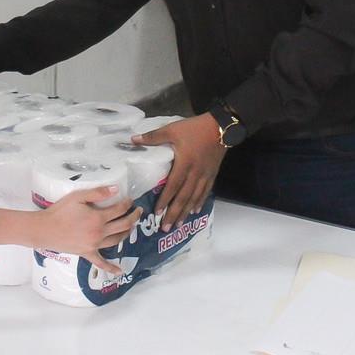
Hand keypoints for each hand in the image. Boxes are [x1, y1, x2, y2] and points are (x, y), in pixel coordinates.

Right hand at [36, 186, 140, 272]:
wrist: (44, 229)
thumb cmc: (59, 211)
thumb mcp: (78, 197)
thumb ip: (98, 193)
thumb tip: (115, 189)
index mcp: (98, 218)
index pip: (119, 210)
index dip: (126, 204)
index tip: (130, 200)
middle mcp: (99, 233)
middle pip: (123, 225)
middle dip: (133, 217)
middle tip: (138, 211)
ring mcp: (94, 245)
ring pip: (116, 240)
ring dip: (126, 233)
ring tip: (131, 227)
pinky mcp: (87, 253)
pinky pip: (101, 262)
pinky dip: (111, 268)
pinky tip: (119, 271)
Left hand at [132, 113, 224, 230]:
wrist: (221, 127)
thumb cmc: (194, 128)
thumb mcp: (172, 129)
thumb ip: (153, 136)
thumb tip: (133, 140)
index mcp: (184, 163)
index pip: (173, 185)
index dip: (165, 199)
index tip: (158, 212)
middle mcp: (195, 173)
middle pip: (184, 197)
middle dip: (175, 213)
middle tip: (166, 227)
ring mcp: (205, 175)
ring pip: (194, 197)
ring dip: (186, 212)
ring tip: (178, 224)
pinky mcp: (212, 174)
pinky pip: (205, 192)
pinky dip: (199, 202)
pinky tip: (194, 211)